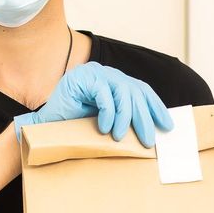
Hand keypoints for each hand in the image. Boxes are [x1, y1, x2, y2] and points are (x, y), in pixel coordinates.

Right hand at [14, 61, 173, 147]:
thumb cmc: (77, 127)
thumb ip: (125, 117)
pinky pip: (102, 93)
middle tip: (147, 139)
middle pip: (134, 92)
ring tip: (120, 136)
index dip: (155, 107)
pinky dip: (106, 112)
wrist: (46, 129)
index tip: (167, 125)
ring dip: (124, 116)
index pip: (141, 90)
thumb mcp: (108, 122)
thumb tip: (152, 128)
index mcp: (115, 81)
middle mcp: (106, 73)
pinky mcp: (81, 78)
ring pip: (121, 91)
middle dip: (143, 117)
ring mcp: (93, 73)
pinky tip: (105, 128)